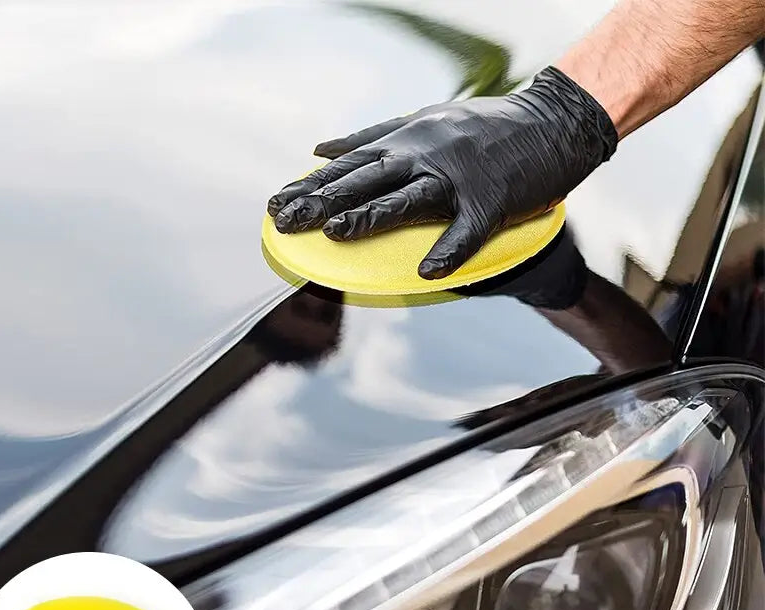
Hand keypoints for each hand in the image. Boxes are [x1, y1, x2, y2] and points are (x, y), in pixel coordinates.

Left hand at [267, 67, 616, 279]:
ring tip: (337, 233)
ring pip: (409, 197)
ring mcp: (458, 177)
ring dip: (373, 214)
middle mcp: (425, 155)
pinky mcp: (492, 200)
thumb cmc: (483, 127)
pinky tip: (429, 271)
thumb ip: (370, 138)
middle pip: (367, 179)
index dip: (311, 186)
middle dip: (323, 201)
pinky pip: (469, 229)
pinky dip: (451, 249)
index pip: (348, 165)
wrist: (551, 121)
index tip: (276, 204)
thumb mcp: (420, 122)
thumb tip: (319, 150)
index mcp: (406, 140)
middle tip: (285, 221)